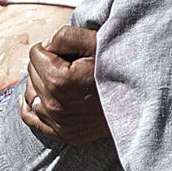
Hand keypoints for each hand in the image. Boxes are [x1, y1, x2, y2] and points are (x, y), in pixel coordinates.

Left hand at [22, 25, 108, 146]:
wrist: (141, 101)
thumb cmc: (119, 68)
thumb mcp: (96, 42)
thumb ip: (65, 36)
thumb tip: (45, 45)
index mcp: (58, 80)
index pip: (36, 53)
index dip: (52, 47)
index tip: (70, 50)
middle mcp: (53, 104)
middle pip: (32, 72)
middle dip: (46, 63)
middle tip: (69, 62)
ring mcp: (58, 123)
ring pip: (30, 93)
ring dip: (40, 82)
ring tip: (59, 77)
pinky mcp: (64, 134)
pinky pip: (32, 119)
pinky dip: (30, 106)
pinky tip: (35, 97)